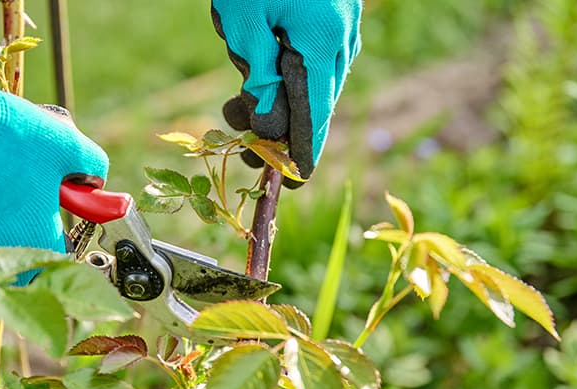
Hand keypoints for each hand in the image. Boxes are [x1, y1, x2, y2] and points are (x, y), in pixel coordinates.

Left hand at [211, 0, 360, 184]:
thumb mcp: (245, 23)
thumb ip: (259, 77)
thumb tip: (270, 131)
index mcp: (322, 42)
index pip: (315, 113)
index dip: (303, 151)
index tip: (294, 183)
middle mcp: (341, 39)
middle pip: (316, 103)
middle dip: (280, 132)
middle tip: (246, 152)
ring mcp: (342, 27)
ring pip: (314, 85)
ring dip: (278, 104)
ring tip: (234, 108)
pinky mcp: (335, 18)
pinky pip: (315, 62)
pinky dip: (288, 78)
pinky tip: (256, 77)